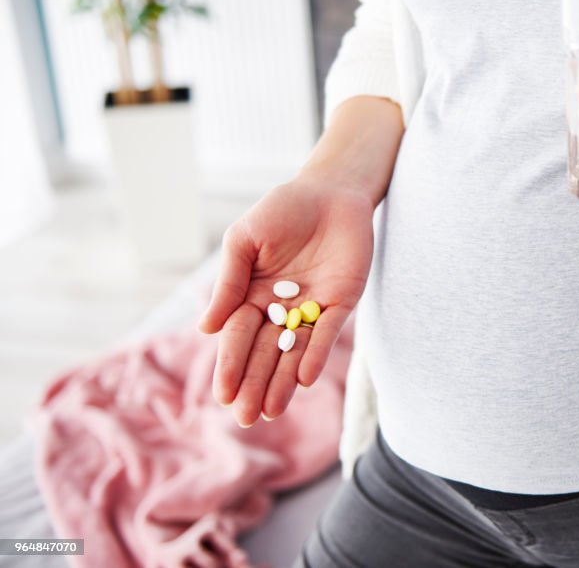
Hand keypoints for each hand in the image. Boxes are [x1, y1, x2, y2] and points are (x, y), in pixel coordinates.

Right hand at [197, 177, 373, 426]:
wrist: (330, 191)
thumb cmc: (281, 211)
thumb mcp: (245, 240)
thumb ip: (229, 282)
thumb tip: (205, 328)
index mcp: (251, 296)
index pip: (238, 338)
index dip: (231, 365)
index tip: (223, 395)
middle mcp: (281, 309)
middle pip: (265, 353)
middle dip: (255, 385)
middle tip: (246, 418)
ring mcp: (311, 308)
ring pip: (295, 352)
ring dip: (283, 382)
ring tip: (271, 411)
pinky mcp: (340, 302)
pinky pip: (326, 333)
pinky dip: (315, 354)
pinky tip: (304, 378)